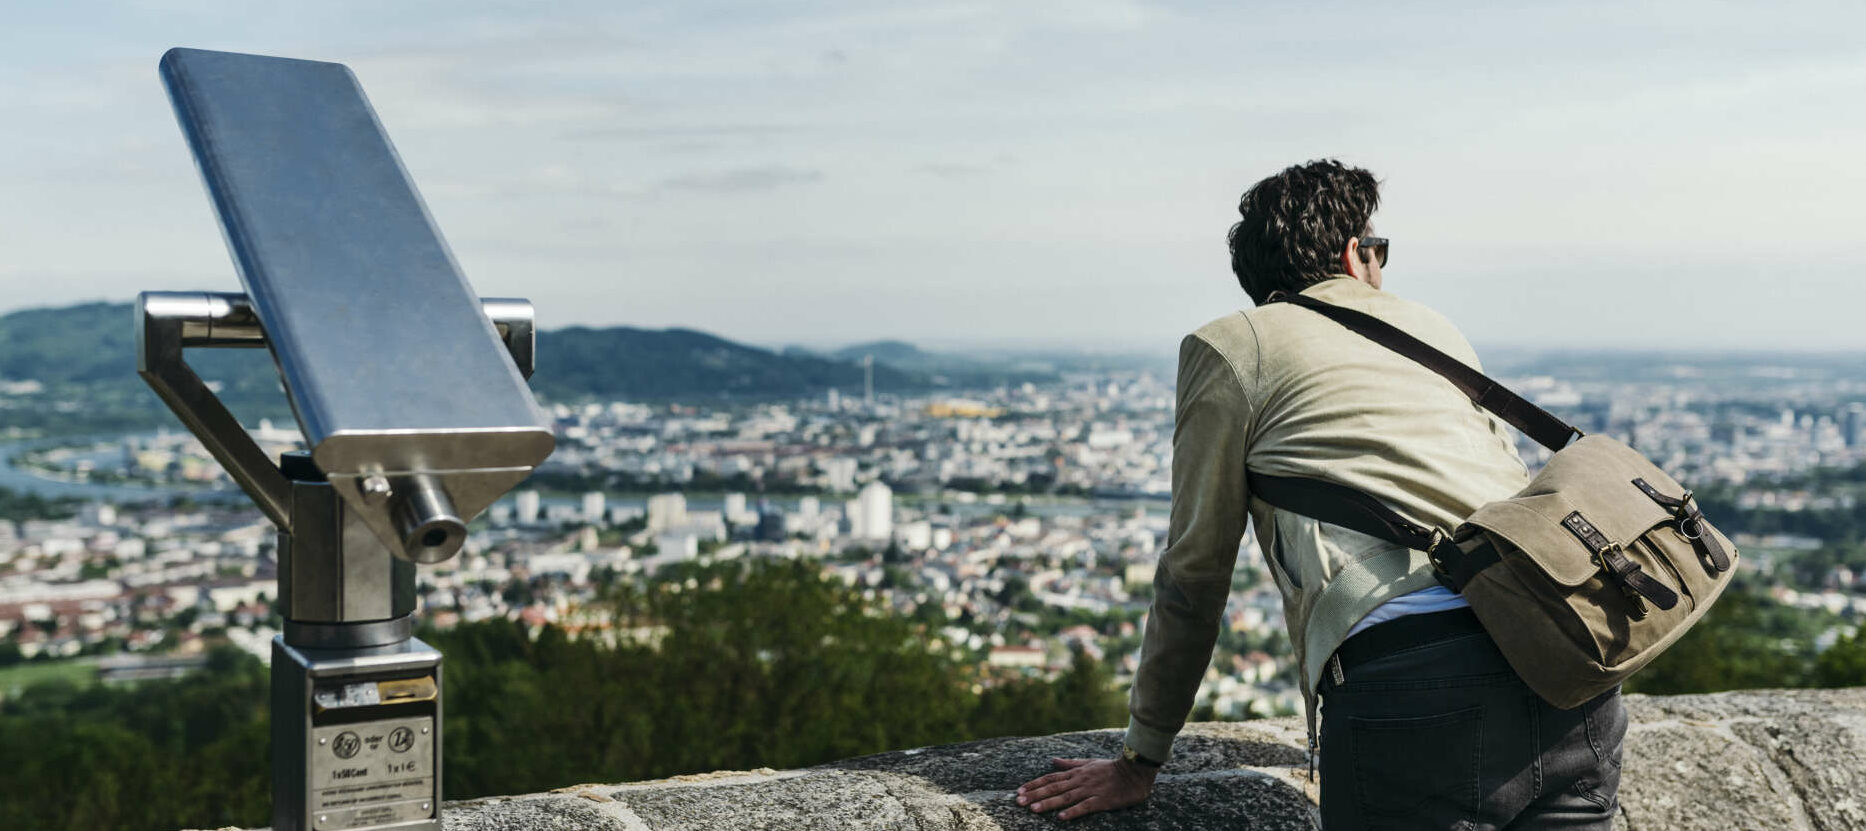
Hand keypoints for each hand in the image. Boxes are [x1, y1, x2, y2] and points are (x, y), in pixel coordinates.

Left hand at [1016, 756, 1157, 820]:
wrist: (1134, 772)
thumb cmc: (1111, 768)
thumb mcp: (1088, 762)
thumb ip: (1070, 763)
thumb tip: (1053, 760)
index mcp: (1076, 772)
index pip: (1051, 777)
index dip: (1035, 784)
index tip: (1020, 790)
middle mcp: (1080, 780)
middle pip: (1054, 787)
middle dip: (1035, 794)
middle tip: (1019, 801)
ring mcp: (1090, 790)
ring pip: (1066, 797)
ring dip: (1049, 803)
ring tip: (1034, 809)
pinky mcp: (1101, 800)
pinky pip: (1085, 807)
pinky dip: (1073, 812)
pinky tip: (1061, 817)